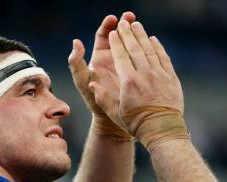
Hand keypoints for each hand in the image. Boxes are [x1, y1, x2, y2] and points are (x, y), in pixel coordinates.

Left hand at [68, 12, 134, 129]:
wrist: (112, 119)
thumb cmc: (93, 102)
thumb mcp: (82, 81)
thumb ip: (76, 63)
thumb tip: (76, 42)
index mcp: (100, 57)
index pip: (103, 35)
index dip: (108, 25)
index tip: (113, 19)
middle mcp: (113, 58)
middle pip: (119, 35)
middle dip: (124, 24)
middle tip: (129, 16)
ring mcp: (126, 65)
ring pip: (132, 44)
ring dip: (136, 33)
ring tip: (139, 25)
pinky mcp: (136, 73)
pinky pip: (141, 57)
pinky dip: (145, 48)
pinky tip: (150, 42)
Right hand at [104, 20, 183, 133]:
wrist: (162, 130)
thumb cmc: (136, 124)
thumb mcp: (115, 113)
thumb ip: (102, 97)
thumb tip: (92, 82)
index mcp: (128, 82)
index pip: (121, 56)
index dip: (116, 43)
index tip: (113, 33)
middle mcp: (144, 74)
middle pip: (135, 48)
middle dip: (128, 34)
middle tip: (123, 23)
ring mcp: (159, 75)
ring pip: (149, 50)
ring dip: (142, 36)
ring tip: (136, 25)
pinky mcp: (171, 78)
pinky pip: (163, 58)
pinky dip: (158, 47)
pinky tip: (153, 39)